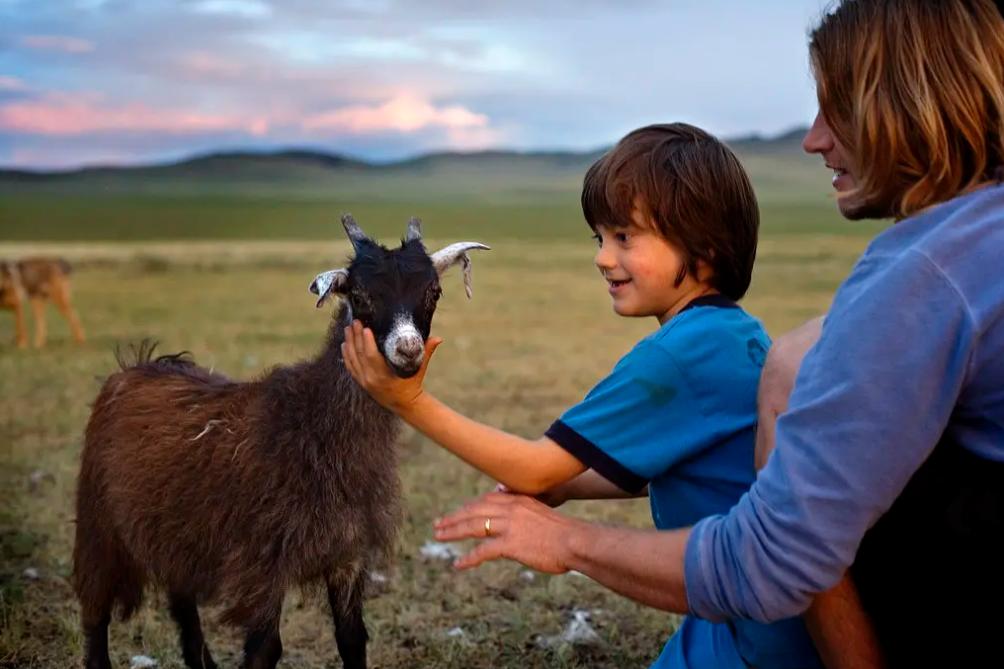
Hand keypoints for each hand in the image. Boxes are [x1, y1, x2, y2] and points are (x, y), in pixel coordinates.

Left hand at [341, 320, 442, 413]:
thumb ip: (426, 352)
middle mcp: (370, 379)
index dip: (367, 341)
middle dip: (356, 336)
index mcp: (383, 376)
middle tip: (356, 321)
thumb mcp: (419, 369)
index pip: (371, 356)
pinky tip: (345, 343)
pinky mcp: (360, 382)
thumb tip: (438, 338)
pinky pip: (350, 366)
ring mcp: (364, 381)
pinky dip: (346, 354)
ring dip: (349, 342)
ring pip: (352, 359)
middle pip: (359, 354)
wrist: (404, 404)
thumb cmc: (412, 384)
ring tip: (348, 328)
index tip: (366, 328)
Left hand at [433, 491, 580, 572]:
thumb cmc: (564, 532)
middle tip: (438, 524)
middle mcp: (510, 508)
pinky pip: (483, 550)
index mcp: (517, 499)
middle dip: (454, 517)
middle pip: (474, 510)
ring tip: (439, 537)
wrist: (576, 541)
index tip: (456, 513)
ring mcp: (510, 524)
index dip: (468, 507)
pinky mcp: (511, 543)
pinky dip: (469, 558)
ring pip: (473, 525)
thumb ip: (525, 512)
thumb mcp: (541, 513)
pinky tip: (459, 564)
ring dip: (453, 531)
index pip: (485, 500)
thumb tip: (514, 519)